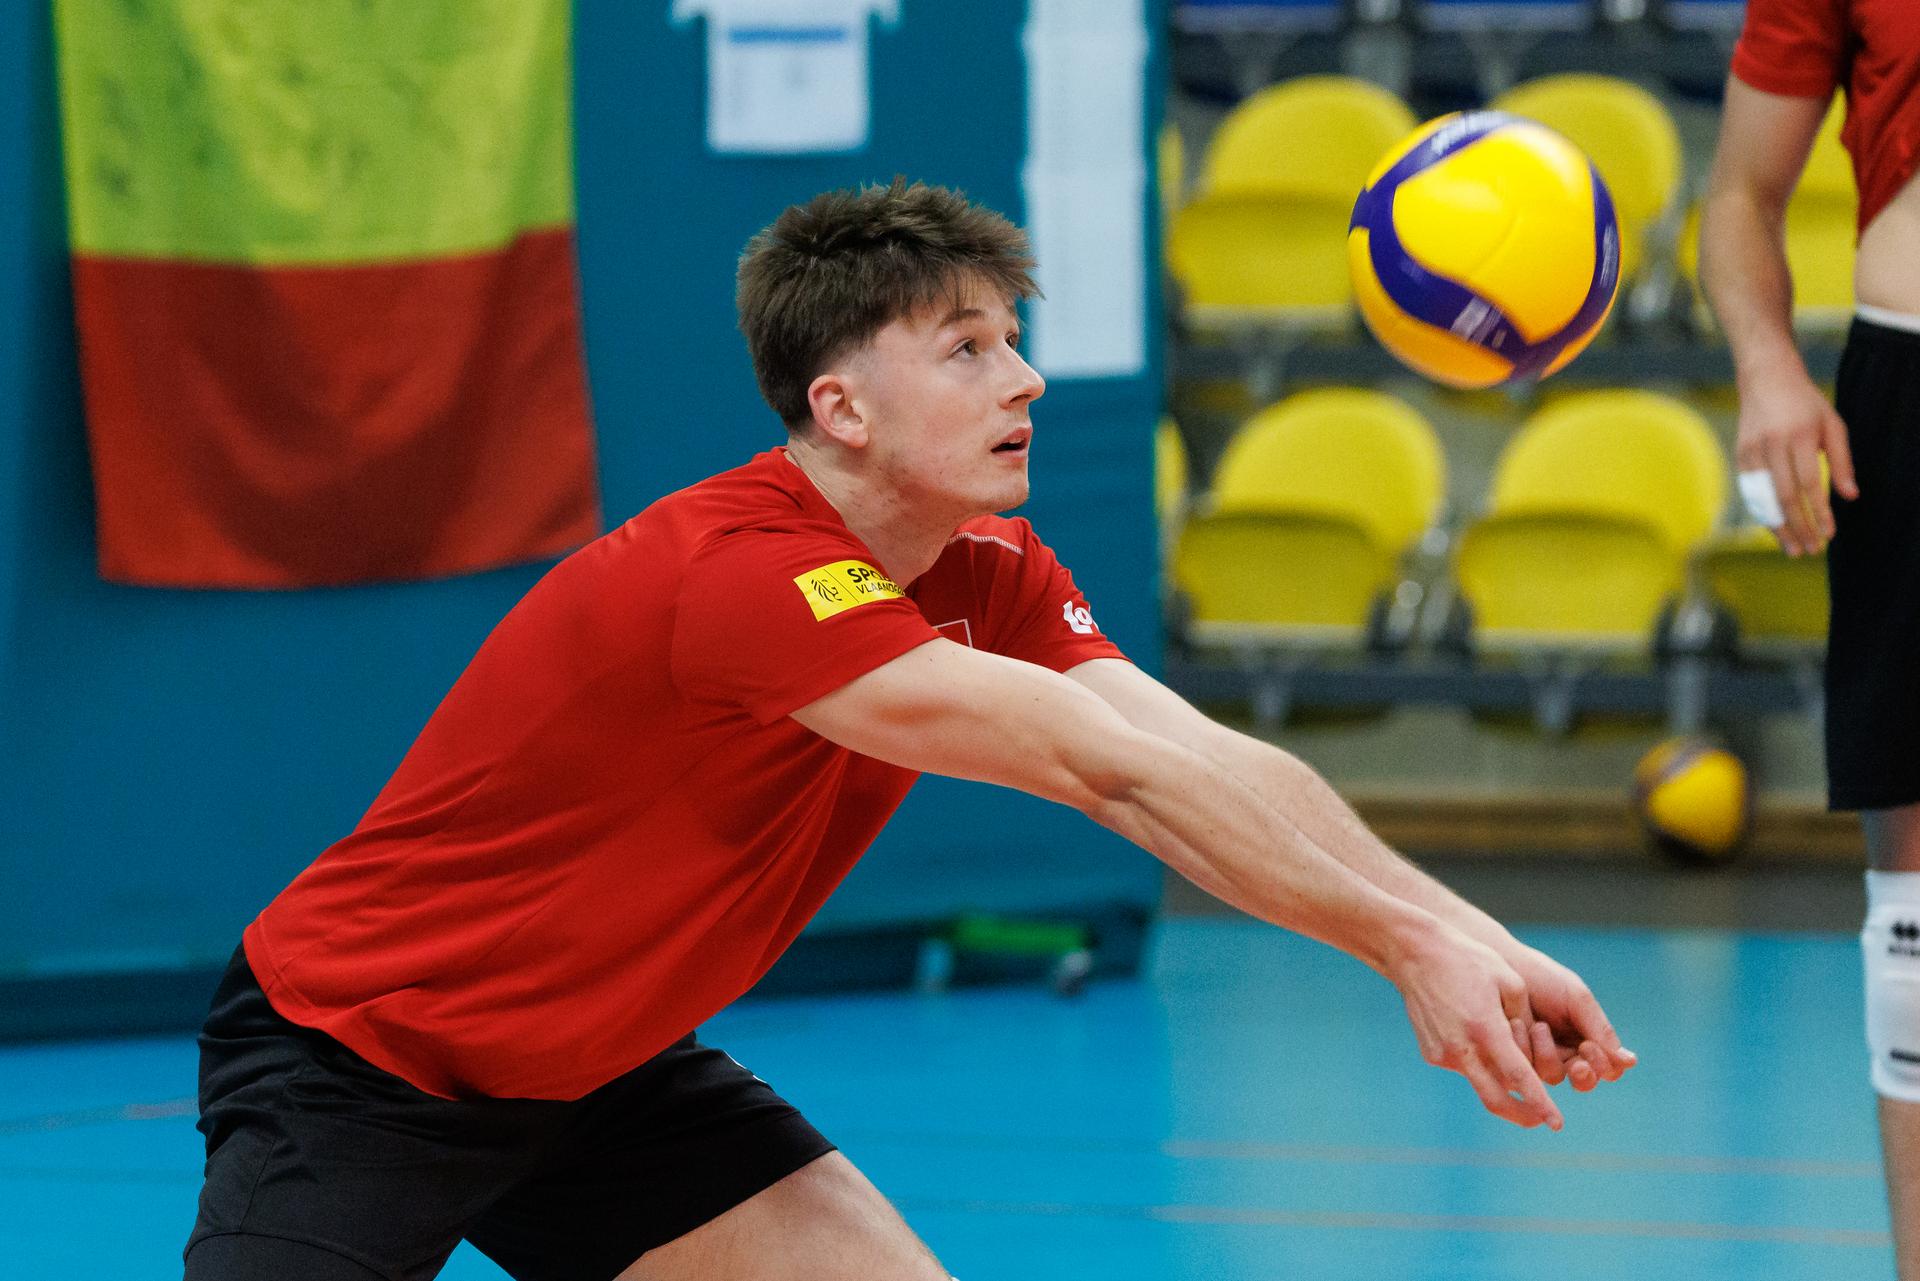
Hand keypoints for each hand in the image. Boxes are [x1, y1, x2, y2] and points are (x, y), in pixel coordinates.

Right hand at [1387, 921, 1563, 1130]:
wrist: (1415, 954)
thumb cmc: (1467, 961)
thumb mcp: (1510, 981)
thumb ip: (1525, 1021)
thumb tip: (1530, 1052)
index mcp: (1485, 1029)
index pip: (1519, 1078)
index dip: (1540, 1103)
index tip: (1557, 1123)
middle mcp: (1461, 1048)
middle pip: (1495, 1099)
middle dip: (1522, 1115)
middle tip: (1541, 1121)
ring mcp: (1442, 1053)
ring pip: (1479, 1081)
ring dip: (1500, 1082)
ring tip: (1513, 1060)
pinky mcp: (1431, 1052)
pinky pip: (1462, 1067)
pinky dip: (1478, 1063)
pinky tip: (1479, 1037)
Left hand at [1500, 942, 1636, 1091]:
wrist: (1503, 963)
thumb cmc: (1544, 978)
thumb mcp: (1576, 999)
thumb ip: (1600, 1029)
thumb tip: (1630, 1062)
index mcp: (1590, 1037)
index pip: (1608, 1067)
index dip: (1604, 1065)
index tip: (1591, 1047)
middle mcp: (1568, 1051)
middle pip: (1585, 1081)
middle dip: (1584, 1075)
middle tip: (1577, 1064)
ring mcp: (1541, 1055)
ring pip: (1555, 1076)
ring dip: (1549, 1055)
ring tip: (1539, 1026)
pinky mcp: (1516, 1056)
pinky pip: (1526, 1068)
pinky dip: (1526, 1048)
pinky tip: (1520, 1025)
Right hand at [1734, 366, 1857, 556]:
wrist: (1766, 379)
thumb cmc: (1805, 404)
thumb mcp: (1833, 425)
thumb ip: (1842, 461)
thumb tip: (1850, 496)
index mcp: (1800, 436)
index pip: (1809, 484)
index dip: (1819, 512)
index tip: (1829, 534)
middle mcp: (1773, 445)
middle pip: (1784, 497)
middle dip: (1799, 528)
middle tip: (1811, 550)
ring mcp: (1752, 451)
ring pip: (1764, 499)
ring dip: (1779, 528)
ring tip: (1793, 549)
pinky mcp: (1740, 456)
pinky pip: (1752, 492)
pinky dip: (1764, 513)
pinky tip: (1777, 528)